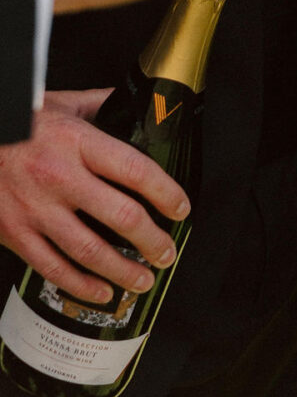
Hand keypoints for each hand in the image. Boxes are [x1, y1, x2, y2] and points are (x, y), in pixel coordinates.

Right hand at [0, 88, 188, 304]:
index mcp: (76, 142)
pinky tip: (102, 292)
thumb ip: (100, 106)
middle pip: (120, 216)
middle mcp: (59, 177)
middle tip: (167, 252)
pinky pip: (53, 267)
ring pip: (89, 250)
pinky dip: (81, 286)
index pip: (134, 169)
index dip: (165, 192)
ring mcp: (36, 209)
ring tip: (144, 279)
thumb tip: (133, 105)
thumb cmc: (18, 122)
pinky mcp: (14, 233)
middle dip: (152, 240)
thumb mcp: (62, 104)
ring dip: (123, 270)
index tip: (180, 208)